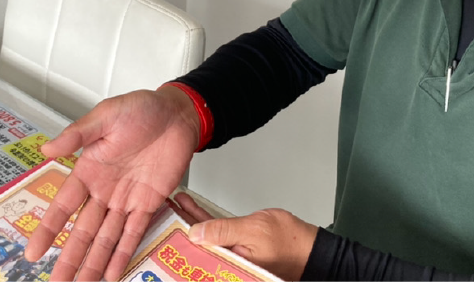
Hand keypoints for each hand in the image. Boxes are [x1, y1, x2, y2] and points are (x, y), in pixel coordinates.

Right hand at [25, 87, 200, 281]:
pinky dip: (122, 255)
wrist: (178, 114)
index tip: (33, 253)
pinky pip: (134, 234)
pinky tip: (111, 274)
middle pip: (83, 231)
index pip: (63, 206)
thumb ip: (78, 134)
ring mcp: (126, 200)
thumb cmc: (142, 109)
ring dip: (93, 263)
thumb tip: (47, 148)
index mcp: (89, 169)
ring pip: (105, 238)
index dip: (48, 230)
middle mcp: (104, 190)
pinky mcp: (149, 204)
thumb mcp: (106, 115)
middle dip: (69, 258)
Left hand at [174, 193, 317, 281]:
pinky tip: (195, 213)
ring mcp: (232, 256)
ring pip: (205, 239)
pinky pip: (217, 236)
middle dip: (179, 229)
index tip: (163, 224)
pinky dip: (206, 224)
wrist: (310, 248)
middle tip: (164, 212)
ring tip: (175, 207)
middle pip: (196, 246)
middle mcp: (227, 264)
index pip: (195, 253)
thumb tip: (196, 233)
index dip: (177, 238)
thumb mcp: (253, 230)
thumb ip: (223, 231)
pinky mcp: (238, 248)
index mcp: (228, 265)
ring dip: (191, 222)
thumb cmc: (290, 243)